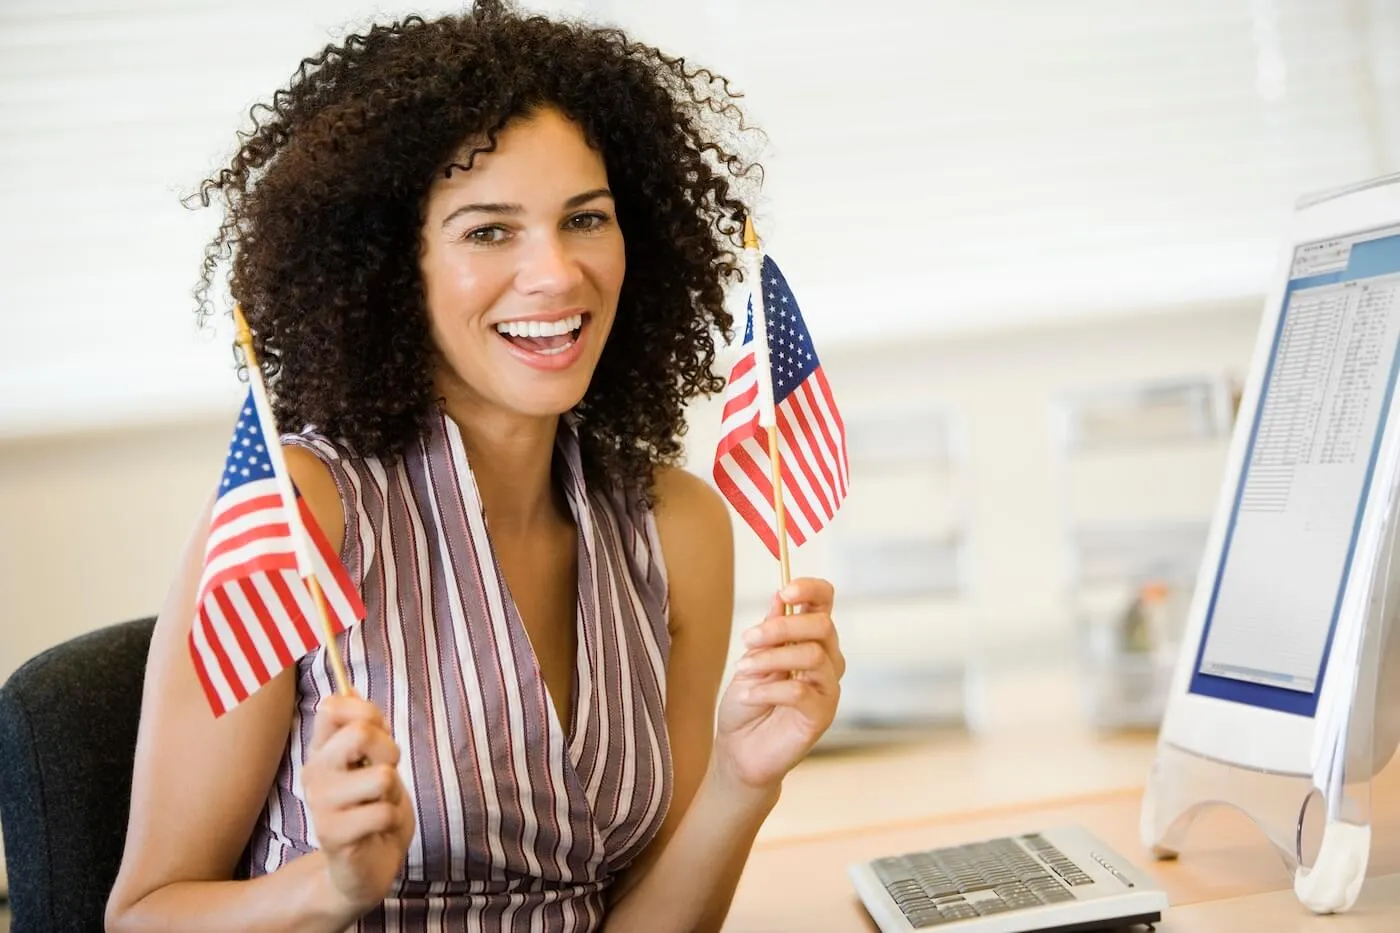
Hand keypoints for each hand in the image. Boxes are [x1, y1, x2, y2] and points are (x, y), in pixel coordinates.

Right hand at [304, 694, 415, 916]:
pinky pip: (383, 812)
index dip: (368, 713)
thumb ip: (367, 726)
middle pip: (362, 732)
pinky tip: (377, 830)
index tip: (377, 735)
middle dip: (390, 752)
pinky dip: (392, 820)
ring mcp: (320, 804)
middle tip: (385, 776)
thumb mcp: (377, 760)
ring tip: (379, 806)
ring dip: (393, 794)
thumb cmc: (374, 808)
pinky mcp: (332, 834)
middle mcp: (314, 772)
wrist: (368, 866)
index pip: (334, 706)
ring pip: (381, 776)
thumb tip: (349, 690)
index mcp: (321, 750)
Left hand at [714, 577, 843, 793]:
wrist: (739, 750)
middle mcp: (827, 660)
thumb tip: (779, 597)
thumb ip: (770, 631)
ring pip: (812, 655)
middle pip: (822, 625)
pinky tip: (748, 695)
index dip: (810, 589)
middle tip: (748, 638)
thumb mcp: (752, 659)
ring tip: (743, 669)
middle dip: (781, 627)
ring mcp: (828, 688)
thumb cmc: (747, 703)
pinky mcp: (822, 715)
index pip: (825, 602)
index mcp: (810, 640)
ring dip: (770, 658)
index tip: (784, 591)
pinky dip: (768, 689)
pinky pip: (801, 691)